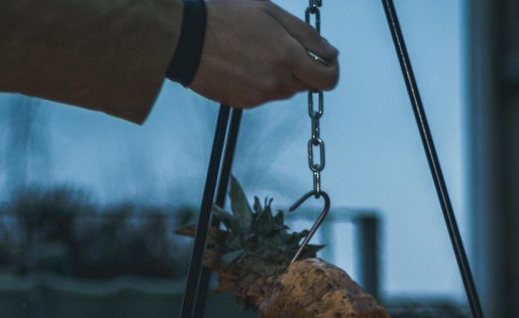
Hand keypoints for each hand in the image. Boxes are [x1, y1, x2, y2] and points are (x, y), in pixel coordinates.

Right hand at [190, 0, 338, 107]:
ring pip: (285, 91)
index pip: (326, 79)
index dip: (331, 70)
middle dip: (302, 68)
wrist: (187, 41)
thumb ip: (306, 35)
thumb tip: (330, 53)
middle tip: (283, 47)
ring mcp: (260, 96)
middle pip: (306, 85)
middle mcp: (276, 82)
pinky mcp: (244, 104)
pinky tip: (245, 65)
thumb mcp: (271, 12)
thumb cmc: (227, 18)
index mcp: (287, 57)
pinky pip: (265, 96)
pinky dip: (262, 83)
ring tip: (259, 53)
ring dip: (281, 76)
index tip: (326, 60)